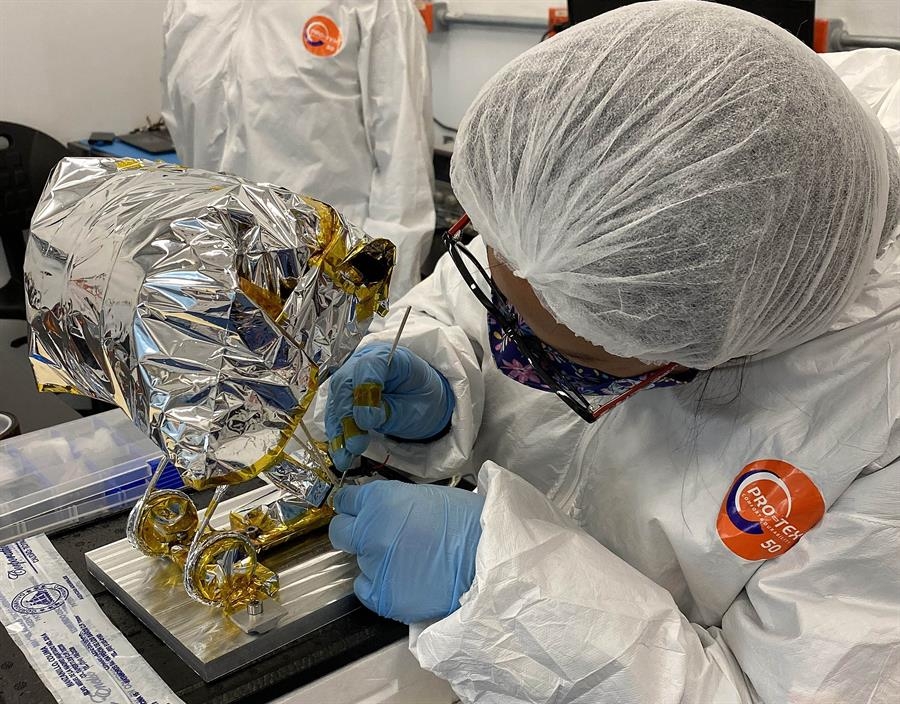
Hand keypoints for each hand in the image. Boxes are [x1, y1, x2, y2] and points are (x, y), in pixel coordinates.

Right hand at [325, 343, 454, 469]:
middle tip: (356, 444)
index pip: (368, 365)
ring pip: (335, 401)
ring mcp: (350, 380)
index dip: (365, 391)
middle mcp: (363, 363)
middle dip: (348, 416)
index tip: (368, 420)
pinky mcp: (343, 398)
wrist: (421, 399)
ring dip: (339, 431)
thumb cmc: (422, 397)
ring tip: (345, 457)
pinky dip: (337, 436)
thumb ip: (391, 410)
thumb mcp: (415, 405)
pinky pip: (335, 415)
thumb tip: (363, 421)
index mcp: (388, 356)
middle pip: (345, 384)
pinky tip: (340, 455)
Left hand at [329, 480, 483, 623]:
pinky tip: (402, 578)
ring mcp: (373, 565)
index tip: (356, 510)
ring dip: (374, 560)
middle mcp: (370, 531)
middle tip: (374, 536)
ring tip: (406, 560)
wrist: (485, 562)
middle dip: (353, 532)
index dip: (353, 505)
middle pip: (339, 531)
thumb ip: (393, 502)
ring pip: (357, 561)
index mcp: (381, 501)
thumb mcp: (425, 496)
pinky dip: (378, 584)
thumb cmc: (466, 525)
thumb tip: (378, 509)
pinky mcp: (380, 595)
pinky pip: (365, 588)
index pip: (346, 501)